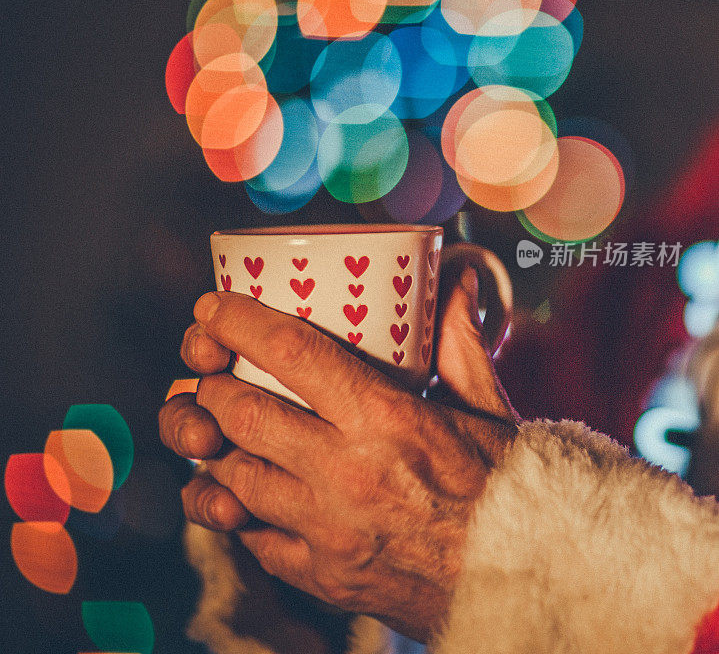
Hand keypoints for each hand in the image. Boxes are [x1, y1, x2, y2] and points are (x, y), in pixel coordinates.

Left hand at [159, 247, 518, 641]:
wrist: (528, 584)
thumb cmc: (507, 490)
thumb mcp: (488, 408)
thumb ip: (460, 340)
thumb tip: (458, 278)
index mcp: (388, 420)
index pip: (291, 353)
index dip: (237, 322)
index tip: (212, 307)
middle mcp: (348, 474)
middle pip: (243, 413)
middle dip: (209, 383)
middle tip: (209, 369)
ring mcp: (328, 532)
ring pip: (232, 476)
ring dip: (211, 443)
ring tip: (215, 425)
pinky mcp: (322, 578)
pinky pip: (249, 537)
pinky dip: (231, 506)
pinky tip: (238, 487)